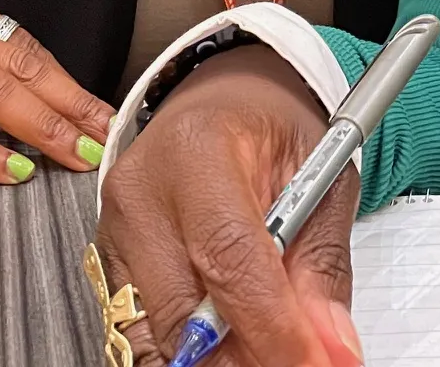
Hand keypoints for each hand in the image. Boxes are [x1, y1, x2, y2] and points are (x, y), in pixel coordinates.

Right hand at [97, 46, 363, 366]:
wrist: (224, 98)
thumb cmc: (271, 126)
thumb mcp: (324, 176)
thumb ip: (323, 265)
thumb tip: (329, 346)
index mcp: (198, 148)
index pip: (229, 256)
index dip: (272, 327)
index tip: (312, 361)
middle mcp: (142, 191)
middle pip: (183, 311)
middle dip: (245, 357)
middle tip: (300, 361)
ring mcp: (116, 230)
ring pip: (157, 335)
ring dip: (217, 360)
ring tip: (269, 351)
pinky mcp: (109, 263)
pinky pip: (144, 333)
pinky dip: (191, 352)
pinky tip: (232, 345)